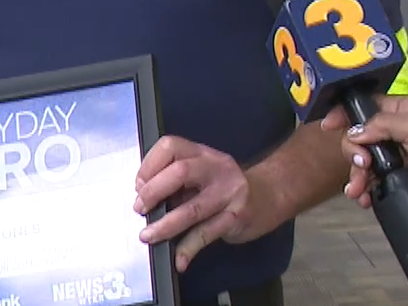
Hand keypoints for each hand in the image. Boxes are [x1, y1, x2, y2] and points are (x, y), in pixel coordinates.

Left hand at [133, 136, 267, 271]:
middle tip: (140, 209)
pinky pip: (206, 234)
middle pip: (180, 172)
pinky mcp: (236, 216)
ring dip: (165, 225)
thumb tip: (144, 200)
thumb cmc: (224, 187)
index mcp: (202, 153)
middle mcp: (216, 167)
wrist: (269, 196)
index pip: (170, 146)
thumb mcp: (202, 174)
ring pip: (192, 209)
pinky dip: (188, 249)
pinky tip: (179, 260)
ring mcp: (229, 192)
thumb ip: (176, 182)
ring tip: (148, 236)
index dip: (148, 166)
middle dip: (153, 192)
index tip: (138, 186)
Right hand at [320, 96, 407, 208]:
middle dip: (354, 153)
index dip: (346, 114)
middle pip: (359, 138)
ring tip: (358, 191)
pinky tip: (365, 198)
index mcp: (400, 111)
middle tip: (361, 164)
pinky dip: (366, 190)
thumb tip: (355, 132)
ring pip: (363, 162)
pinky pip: (372, 181)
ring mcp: (394, 155)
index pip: (366, 107)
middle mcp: (394, 131)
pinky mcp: (396, 177)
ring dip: (356, 176)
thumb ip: (383, 125)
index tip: (328, 125)